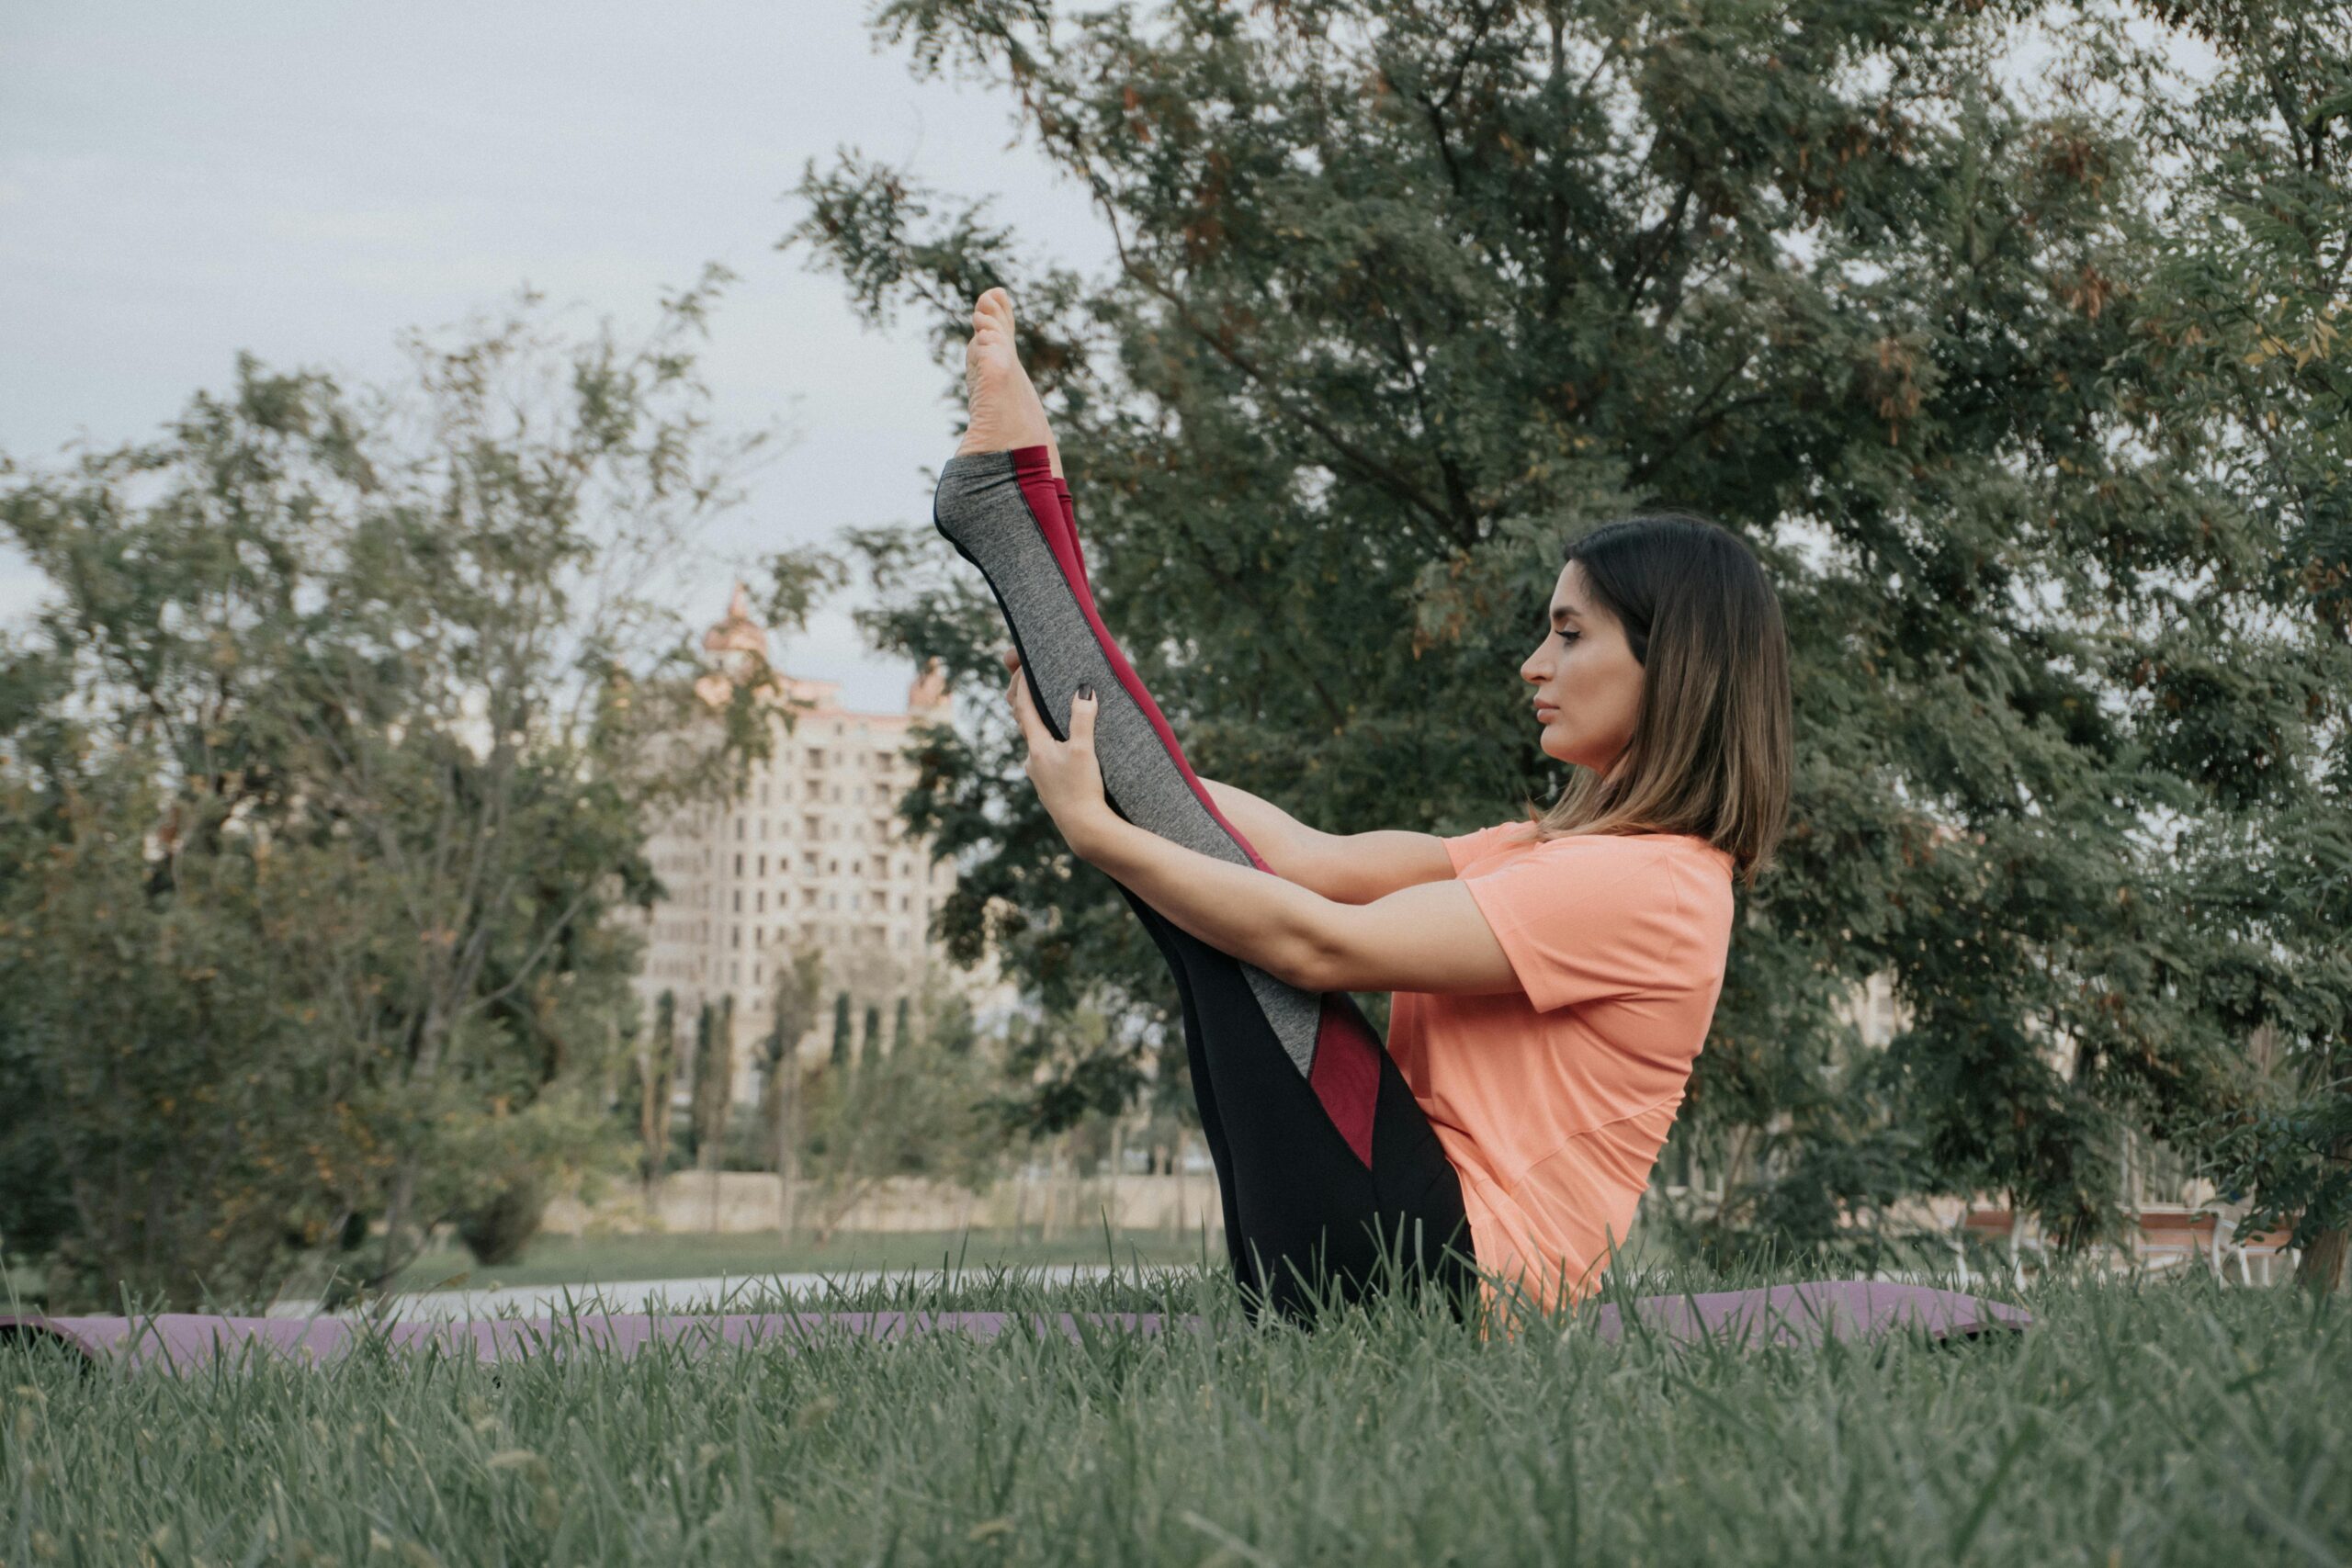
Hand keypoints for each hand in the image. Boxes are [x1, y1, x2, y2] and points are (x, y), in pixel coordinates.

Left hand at [1003, 647, 1112, 856]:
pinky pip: (1042, 757)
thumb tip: (1084, 690)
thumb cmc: (1082, 789)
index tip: (1023, 666)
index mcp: (1037, 746)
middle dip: (1023, 700)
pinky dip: (1045, 742)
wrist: (1083, 829)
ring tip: (1044, 709)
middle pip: (1023, 722)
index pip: (1024, 708)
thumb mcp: (1085, 750)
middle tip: (1026, 680)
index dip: (1022, 685)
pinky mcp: (1047, 787)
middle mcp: (1031, 760)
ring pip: (1032, 741)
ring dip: (1035, 722)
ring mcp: (1038, 775)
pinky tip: (1058, 747)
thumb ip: (1082, 718)